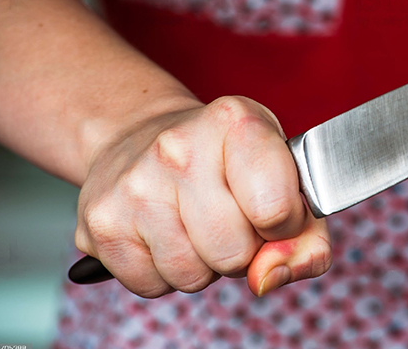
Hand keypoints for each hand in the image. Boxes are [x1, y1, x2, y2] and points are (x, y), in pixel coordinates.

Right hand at [74, 96, 331, 297]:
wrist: (140, 134)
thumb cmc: (224, 158)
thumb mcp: (284, 174)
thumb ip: (306, 236)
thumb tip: (268, 277)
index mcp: (236, 122)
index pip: (277, 210)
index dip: (285, 226)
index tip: (275, 211)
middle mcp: (179, 147)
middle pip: (234, 253)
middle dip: (241, 250)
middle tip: (229, 217)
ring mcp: (134, 185)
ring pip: (192, 276)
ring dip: (202, 263)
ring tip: (193, 223)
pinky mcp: (101, 221)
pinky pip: (152, 286)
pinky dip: (164, 273)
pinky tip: (162, 232)